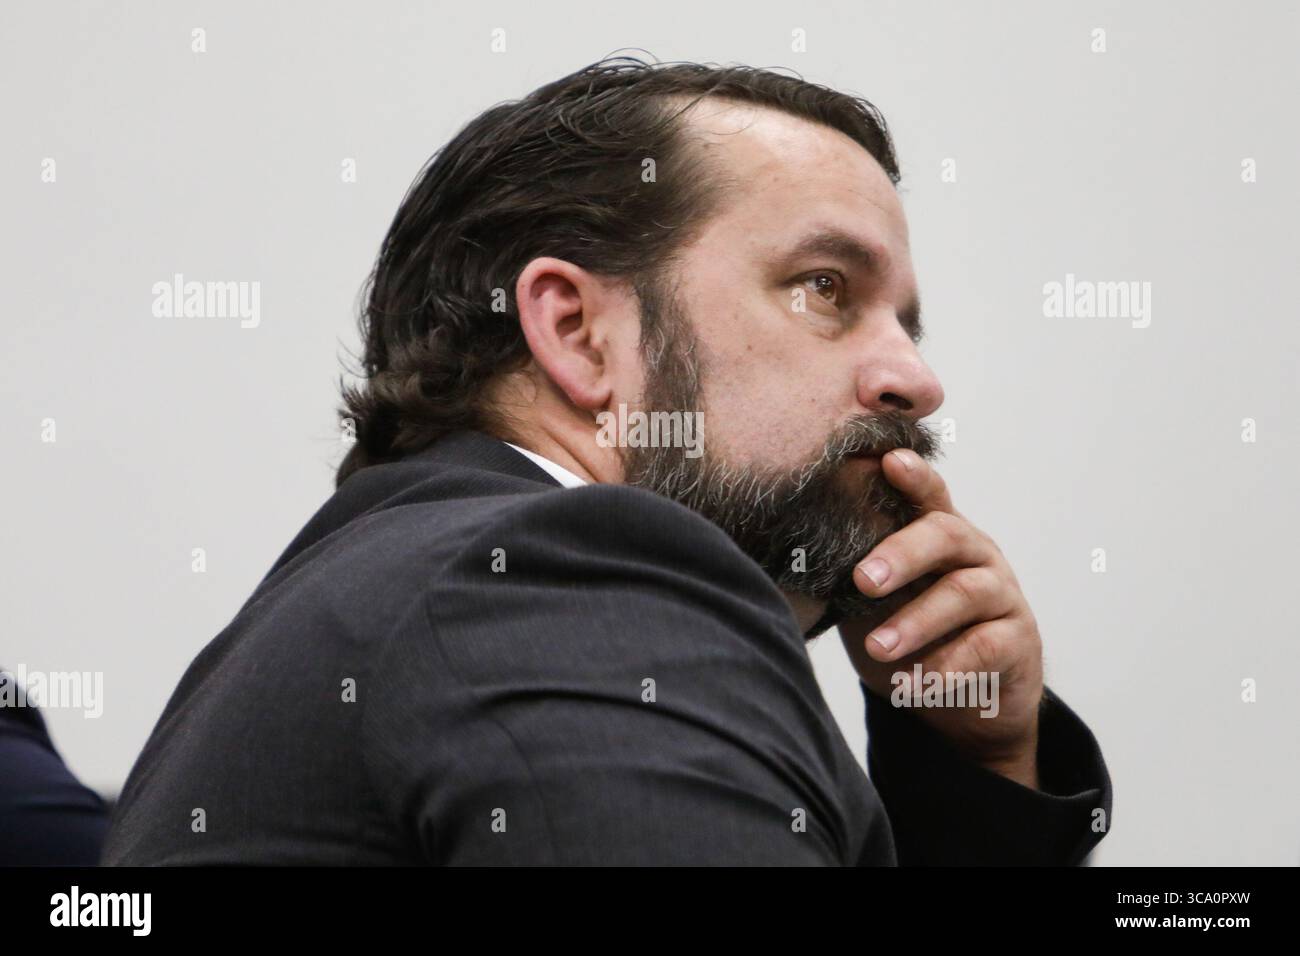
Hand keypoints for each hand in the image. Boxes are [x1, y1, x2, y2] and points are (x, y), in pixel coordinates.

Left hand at [838, 449, 1043, 788]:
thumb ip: (855, 574)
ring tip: (879, 647)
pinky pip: (985, 647)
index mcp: (938, 534)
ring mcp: (1000, 594)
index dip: (913, 476)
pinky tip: (913, 682)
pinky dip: (946, 666)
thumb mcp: (875, 603)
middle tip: (864, 580)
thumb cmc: (909, 635)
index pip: (927, 495)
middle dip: (902, 554)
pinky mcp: (1017, 640)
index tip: (889, 461)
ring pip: (963, 592)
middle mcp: (974, 554)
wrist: (960, 703)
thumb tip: (798, 555)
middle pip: (945, 534)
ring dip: (916, 622)